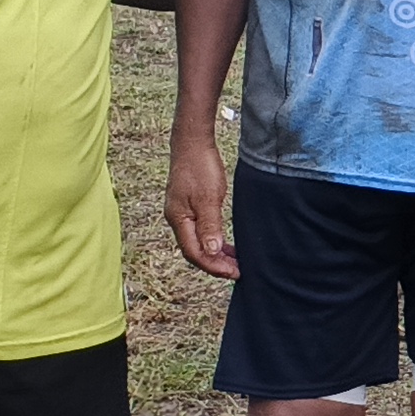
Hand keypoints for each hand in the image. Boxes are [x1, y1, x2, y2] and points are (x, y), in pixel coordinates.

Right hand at [167, 126, 237, 277]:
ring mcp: (181, 213)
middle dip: (215, 264)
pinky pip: (199, 232)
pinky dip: (213, 242)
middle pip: (194, 252)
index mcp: (178, 219)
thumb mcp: (208, 198)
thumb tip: (212, 252)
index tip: (234, 272)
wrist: (192, 143)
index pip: (194, 253)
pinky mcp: (188, 207)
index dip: (214, 266)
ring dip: (215, 254)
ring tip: (234, 262)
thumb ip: (209, 226)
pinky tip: (225, 244)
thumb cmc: (200, 166)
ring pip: (197, 243)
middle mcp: (177, 219)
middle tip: (237, 271)